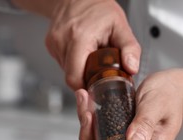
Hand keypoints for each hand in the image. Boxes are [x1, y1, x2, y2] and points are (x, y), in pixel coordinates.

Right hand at [12, 0, 140, 89]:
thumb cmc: (99, 8)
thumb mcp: (121, 26)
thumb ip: (130, 48)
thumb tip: (132, 68)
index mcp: (79, 37)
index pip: (75, 77)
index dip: (86, 88)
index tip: (98, 88)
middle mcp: (62, 40)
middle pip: (71, 77)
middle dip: (86, 80)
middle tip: (99, 74)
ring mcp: (54, 42)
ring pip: (67, 71)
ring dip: (80, 71)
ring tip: (92, 59)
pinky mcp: (50, 44)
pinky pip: (63, 63)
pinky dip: (74, 63)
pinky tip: (84, 53)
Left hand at [76, 69, 182, 139]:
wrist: (176, 86)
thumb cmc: (171, 96)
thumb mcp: (158, 107)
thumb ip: (146, 123)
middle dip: (89, 139)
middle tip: (86, 112)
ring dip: (88, 128)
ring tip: (84, 102)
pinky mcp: (123, 131)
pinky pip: (103, 133)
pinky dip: (92, 120)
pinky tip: (88, 103)